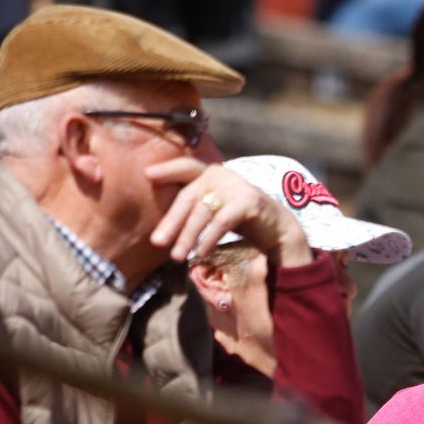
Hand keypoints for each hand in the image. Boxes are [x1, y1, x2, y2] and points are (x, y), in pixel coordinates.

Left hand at [146, 158, 312, 266]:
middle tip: (157, 242)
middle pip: (189, 196)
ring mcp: (236, 186)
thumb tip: (160, 226)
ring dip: (187, 235)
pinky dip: (209, 238)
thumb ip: (193, 205)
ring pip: (202, 211)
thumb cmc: (239, 219)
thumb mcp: (213, 208)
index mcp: (211, 173)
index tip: (146, 175)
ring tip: (177, 256)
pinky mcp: (249, 200)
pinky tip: (201, 253)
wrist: (276, 229)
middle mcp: (222, 174)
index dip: (167, 169)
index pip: (185, 167)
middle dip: (172, 221)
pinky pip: (222, 221)